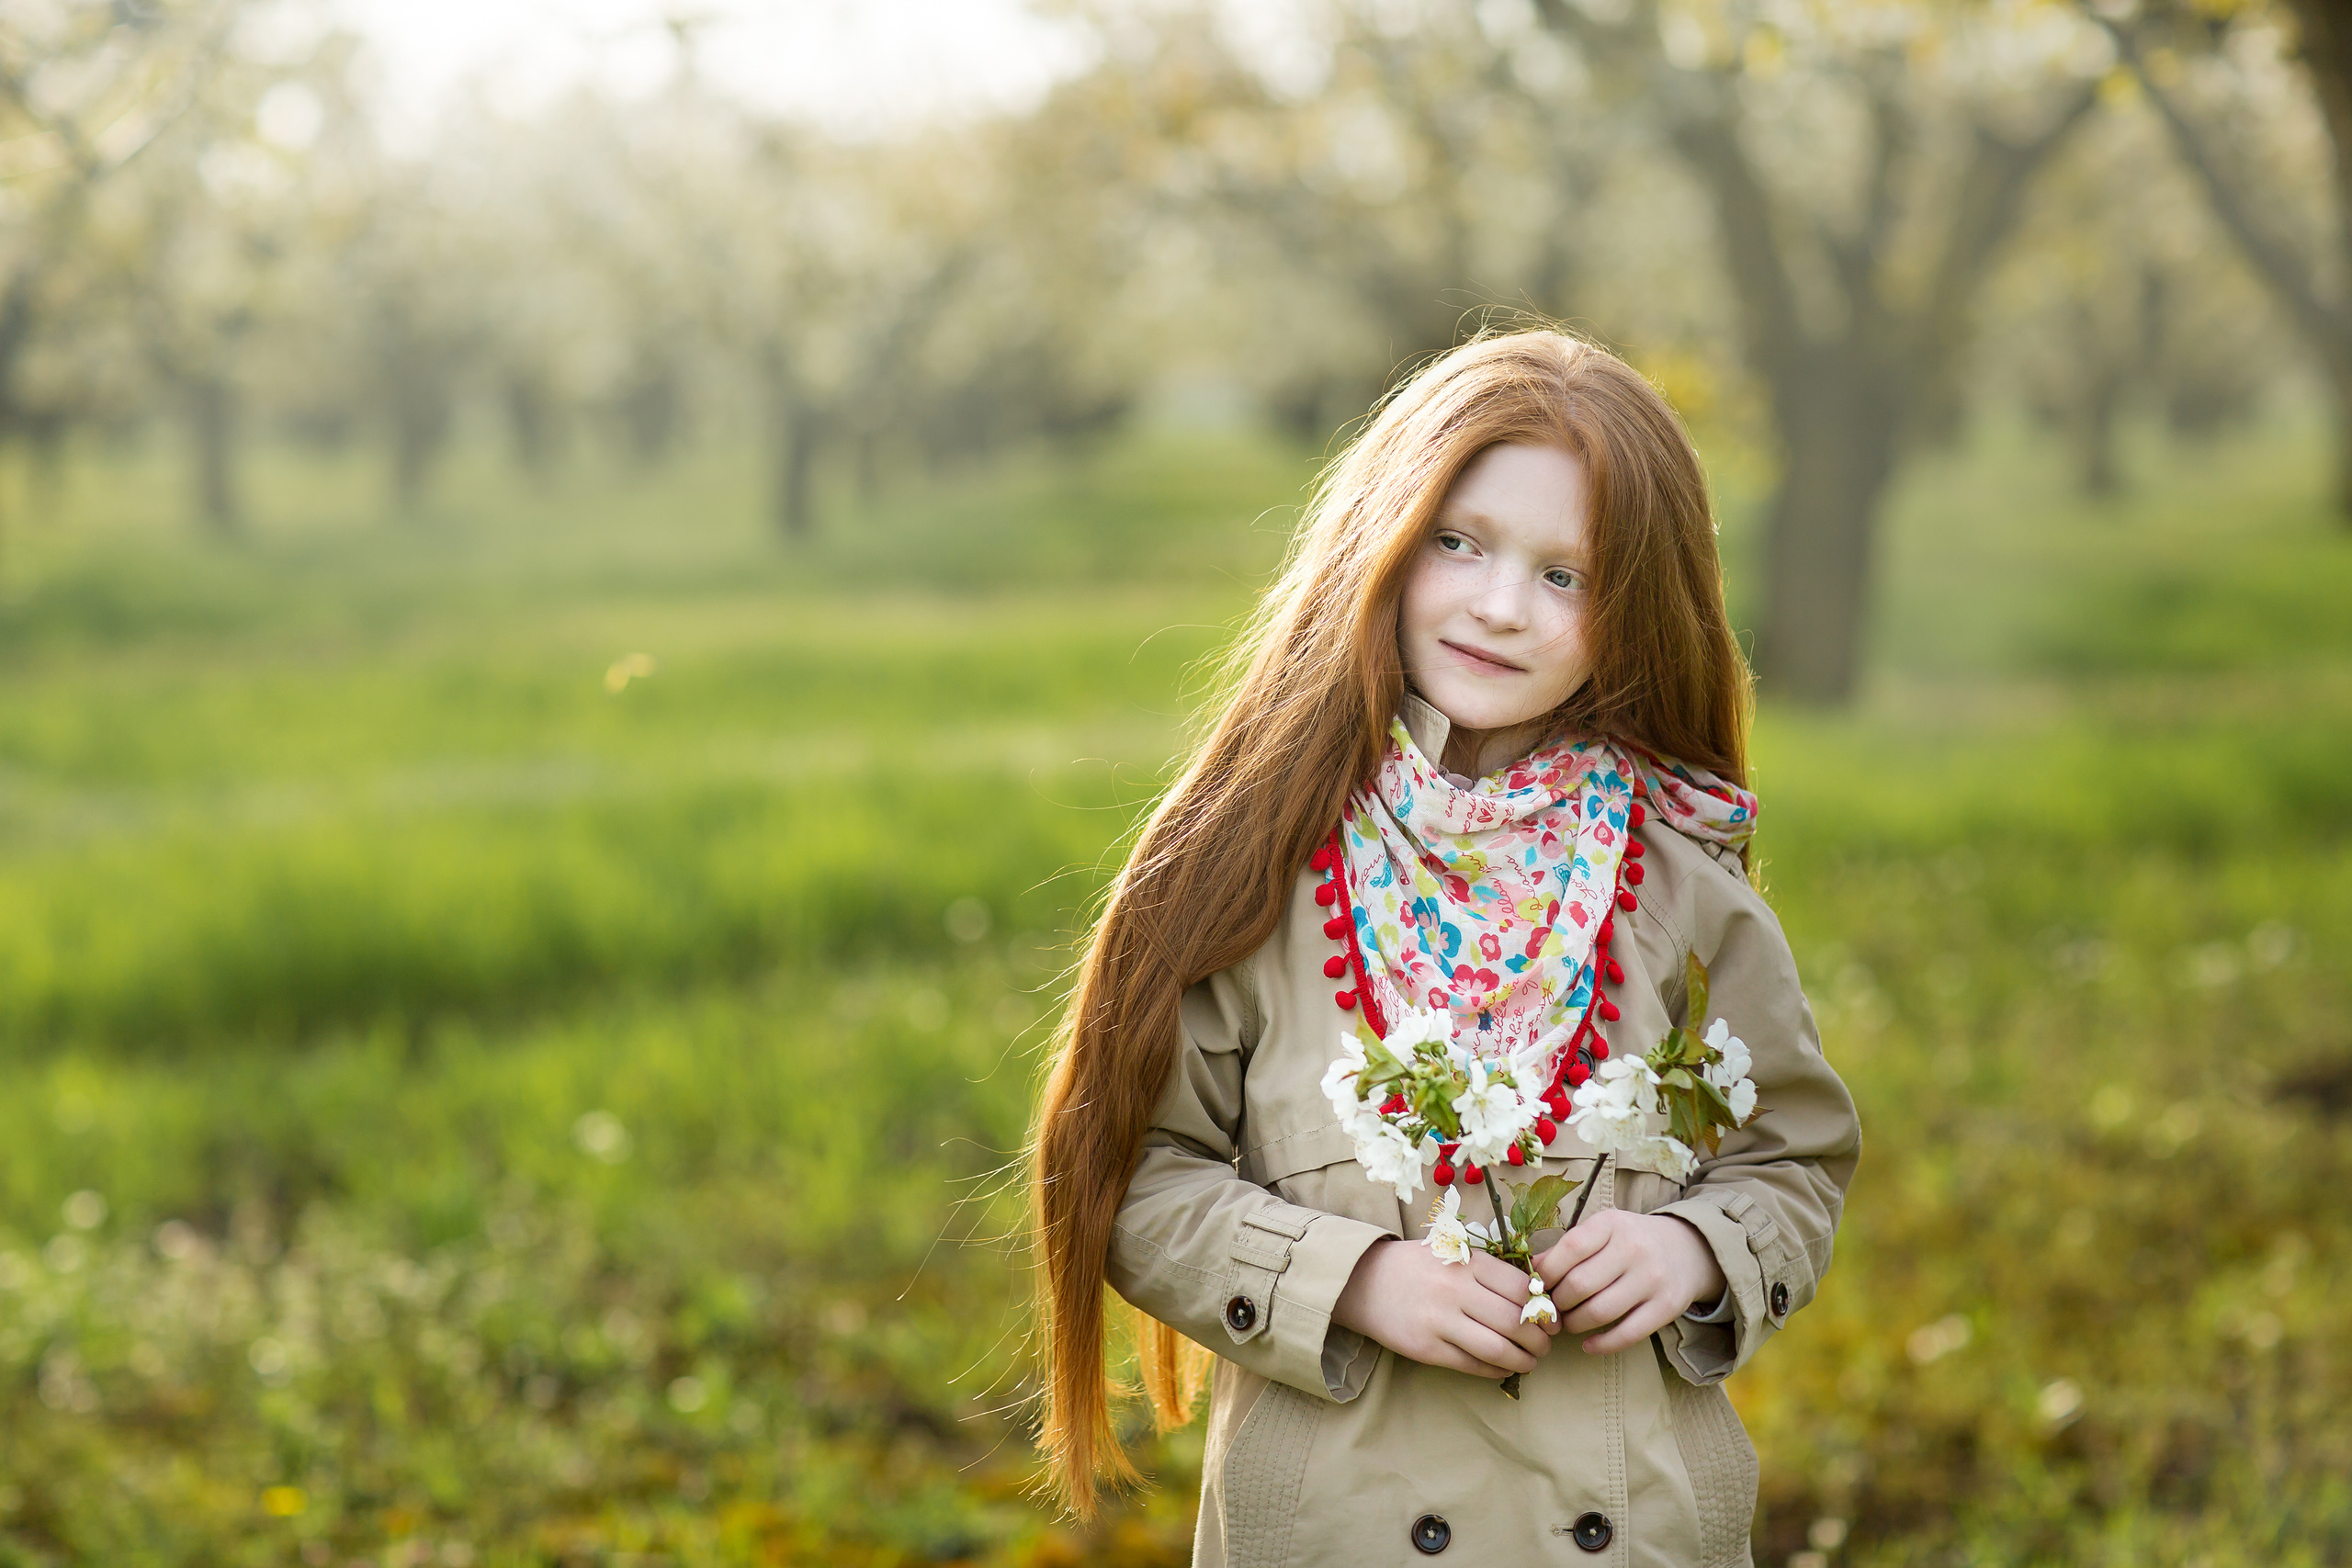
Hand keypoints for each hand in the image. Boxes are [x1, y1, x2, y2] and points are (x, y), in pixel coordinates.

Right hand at [1331, 1237, 1557, 1379]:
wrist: (1363, 1282)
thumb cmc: (1417, 1266)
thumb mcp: (1452, 1253)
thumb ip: (1489, 1270)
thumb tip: (1537, 1295)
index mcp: (1466, 1262)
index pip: (1520, 1288)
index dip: (1543, 1307)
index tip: (1552, 1318)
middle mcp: (1454, 1290)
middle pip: (1514, 1322)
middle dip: (1539, 1339)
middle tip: (1546, 1344)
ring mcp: (1439, 1321)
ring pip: (1497, 1349)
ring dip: (1524, 1360)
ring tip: (1531, 1361)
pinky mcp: (1427, 1349)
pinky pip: (1473, 1365)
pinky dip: (1496, 1370)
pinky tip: (1503, 1367)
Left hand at [1535, 1211, 1725, 1355]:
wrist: (1686, 1250)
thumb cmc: (1630, 1241)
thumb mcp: (1602, 1231)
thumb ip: (1568, 1248)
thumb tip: (1532, 1271)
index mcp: (1612, 1224)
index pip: (1570, 1248)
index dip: (1548, 1272)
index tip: (1538, 1285)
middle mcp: (1634, 1249)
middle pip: (1580, 1285)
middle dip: (1558, 1302)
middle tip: (1552, 1308)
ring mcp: (1652, 1279)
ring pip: (1600, 1312)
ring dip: (1575, 1324)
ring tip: (1568, 1322)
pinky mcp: (1666, 1307)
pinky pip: (1627, 1334)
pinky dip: (1602, 1345)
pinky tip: (1588, 1345)